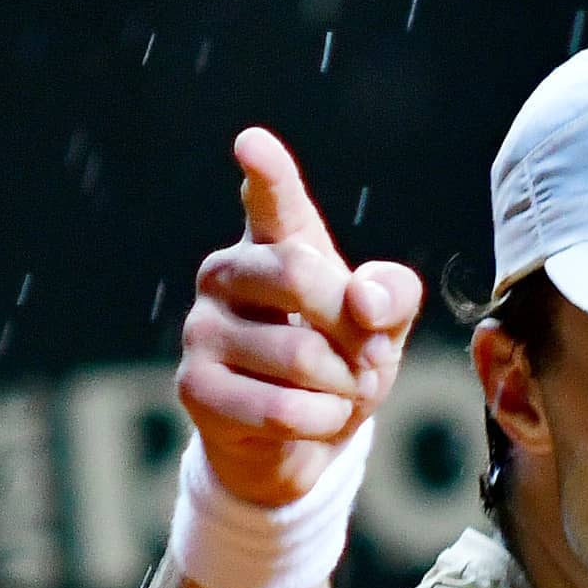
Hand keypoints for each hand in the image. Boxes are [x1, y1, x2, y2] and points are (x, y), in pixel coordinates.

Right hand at [179, 128, 426, 505]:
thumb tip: (366, 301)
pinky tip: (316, 419)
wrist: (299, 442)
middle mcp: (226, 272)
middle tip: (370, 358)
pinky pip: (281, 408)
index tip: (253, 144)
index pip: (271, 200)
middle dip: (352, 326)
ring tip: (340, 391)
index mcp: (272, 242)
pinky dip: (321, 422)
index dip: (267, 173)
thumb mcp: (382, 328)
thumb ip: (392, 297)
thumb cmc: (339, 365)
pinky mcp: (194, 387)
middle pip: (298, 274)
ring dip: (343, 386)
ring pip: (299, 355)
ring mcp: (201, 328)